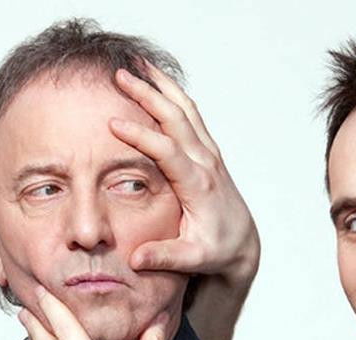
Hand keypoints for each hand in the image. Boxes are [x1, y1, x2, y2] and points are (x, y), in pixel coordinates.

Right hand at [110, 66, 258, 284]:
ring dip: (161, 85)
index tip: (113, 122)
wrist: (243, 244)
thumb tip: (135, 260)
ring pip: (185, 109)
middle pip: (176, 118)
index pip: (167, 152)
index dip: (141, 135)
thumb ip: (164, 256)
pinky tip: (155, 81)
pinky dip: (172, 93)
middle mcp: (206, 162)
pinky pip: (190, 114)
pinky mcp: (208, 151)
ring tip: (137, 63)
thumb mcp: (192, 259)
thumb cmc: (216, 251)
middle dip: (148, 93)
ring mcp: (209, 153)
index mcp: (198, 185)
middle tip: (119, 73)